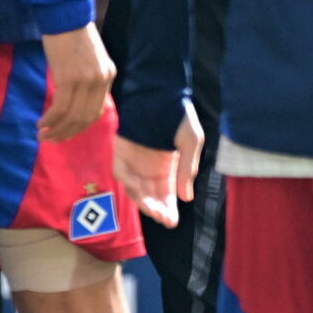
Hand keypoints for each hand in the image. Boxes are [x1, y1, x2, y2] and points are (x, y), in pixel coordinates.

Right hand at [38, 24, 116, 143]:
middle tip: (50, 140)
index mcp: (108, 75)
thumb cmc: (71, 35)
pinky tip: (41, 123)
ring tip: (42, 136)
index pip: (96, 111)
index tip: (65, 133)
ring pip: (71, 116)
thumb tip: (75, 103)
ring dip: (56, 130)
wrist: (64, 14)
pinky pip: (60, 108)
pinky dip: (50, 119)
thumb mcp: (88, 59)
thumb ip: (87, 80)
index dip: (79, 127)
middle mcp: (101, 80)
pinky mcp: (69, 78)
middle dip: (66, 133)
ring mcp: (86, 80)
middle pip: (85, 118)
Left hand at [114, 109, 202, 227]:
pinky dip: (130, 183)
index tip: (172, 221)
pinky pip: (122, 173)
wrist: (160, 91)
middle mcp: (148, 167)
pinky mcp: (120, 152)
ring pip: (135, 189)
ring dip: (143, 201)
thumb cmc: (178, 114)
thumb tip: (186, 198)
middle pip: (150, 196)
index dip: (169, 209)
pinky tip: (141, 189)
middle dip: (157, 210)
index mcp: (167, 167)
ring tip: (154, 209)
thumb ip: (188, 169)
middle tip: (164, 218)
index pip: (166, 195)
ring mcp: (134, 160)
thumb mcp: (192, 143)